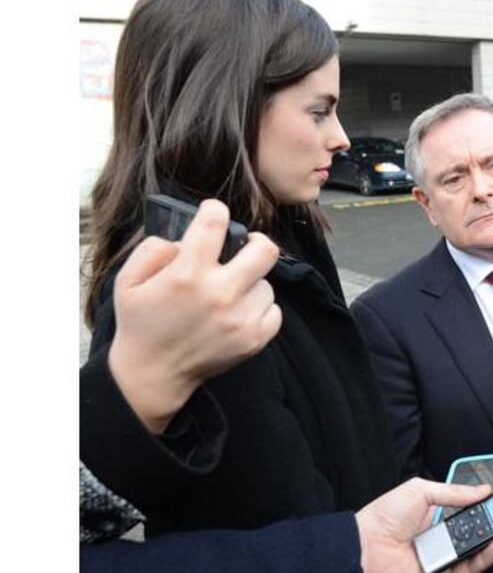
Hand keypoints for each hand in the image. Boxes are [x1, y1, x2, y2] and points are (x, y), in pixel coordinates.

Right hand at [108, 199, 280, 432]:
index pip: (215, 222)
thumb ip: (153, 250)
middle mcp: (220, 294)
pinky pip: (273, 309)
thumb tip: (184, 239)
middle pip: (265, 249)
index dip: (215, 210)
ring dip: (250, 282)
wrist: (153, 373)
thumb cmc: (141, 323)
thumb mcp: (129, 280)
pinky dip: (259, 308)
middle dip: (255, 242)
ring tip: (230, 293)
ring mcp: (241, 319)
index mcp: (187, 274)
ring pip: (266, 282)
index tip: (214, 213)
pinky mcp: (255, 339)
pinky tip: (238, 312)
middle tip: (245, 246)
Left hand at [355, 478, 492, 572]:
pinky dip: (482, 559)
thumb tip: (482, 489)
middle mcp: (438, 540)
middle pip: (474, 534)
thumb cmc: (384, 517)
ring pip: (474, 554)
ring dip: (492, 544)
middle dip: (492, 526)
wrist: (364, 547)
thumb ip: (453, 492)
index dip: (483, 509)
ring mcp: (440, 559)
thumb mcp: (419, 491)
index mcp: (433, 518)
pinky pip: (466, 569)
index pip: (465, 514)